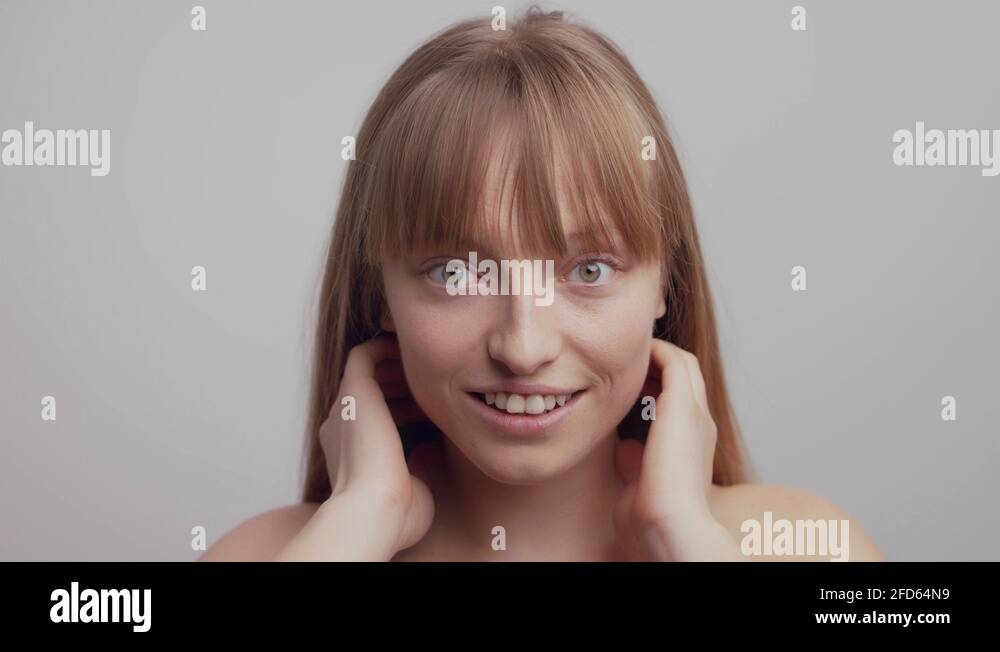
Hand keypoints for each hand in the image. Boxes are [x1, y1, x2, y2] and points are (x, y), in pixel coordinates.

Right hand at [319, 335, 441, 558]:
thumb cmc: (396, 515)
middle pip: (369, 395)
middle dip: (399, 387)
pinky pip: (364, 354)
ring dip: (396, 367)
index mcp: (348, 455)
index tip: (430, 412)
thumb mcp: (412, 487)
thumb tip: (430, 450)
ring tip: (424, 368)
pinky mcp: (353, 391)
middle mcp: (341, 429)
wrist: (374, 510)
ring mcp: (345, 409)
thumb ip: (419, 466)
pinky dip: (386, 346)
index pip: (375, 422)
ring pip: (367, 372)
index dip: (403, 411)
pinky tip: (411, 350)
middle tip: (429, 386)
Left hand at [612, 338, 743, 560]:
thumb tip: (625, 447)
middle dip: (660, 364)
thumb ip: (635, 464)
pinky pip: (674, 361)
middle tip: (629, 360)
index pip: (682, 403)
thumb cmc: (651, 522)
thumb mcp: (641, 486)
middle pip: (687, 377)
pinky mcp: (682, 405)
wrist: (669, 526)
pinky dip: (656, 350)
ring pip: (684, 364)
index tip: (631, 384)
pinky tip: (633, 350)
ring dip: (659, 353)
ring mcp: (695, 413)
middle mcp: (700, 425)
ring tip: (632, 349)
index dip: (658, 386)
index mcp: (693, 447)